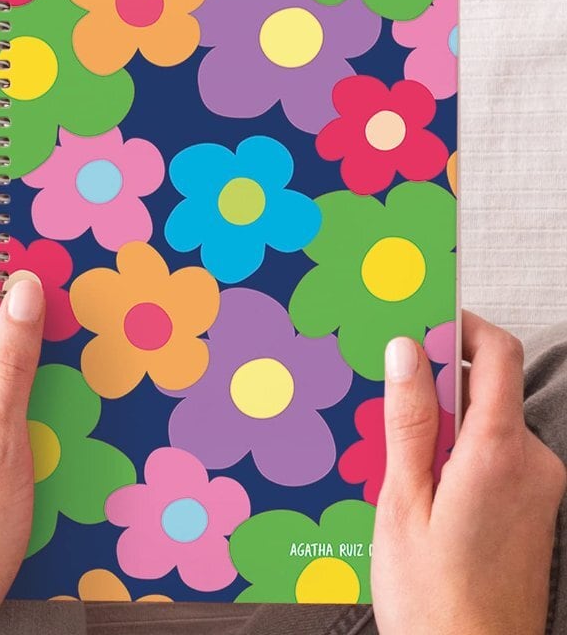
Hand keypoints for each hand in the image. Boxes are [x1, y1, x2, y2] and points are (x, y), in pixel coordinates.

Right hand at [373, 311, 565, 634]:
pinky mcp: (531, 504)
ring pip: (486, 421)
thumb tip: (404, 351)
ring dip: (441, 419)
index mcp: (499, 453)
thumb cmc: (433, 596)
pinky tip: (417, 481)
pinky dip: (455, 448)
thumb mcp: (403, 499)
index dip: (460, 326)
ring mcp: (537, 485)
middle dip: (436, 379)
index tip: (419, 324)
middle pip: (488, 386)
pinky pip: (492, 451)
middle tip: (384, 398)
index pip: (497, 354)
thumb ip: (409, 420)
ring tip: (392, 454)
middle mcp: (532, 462)